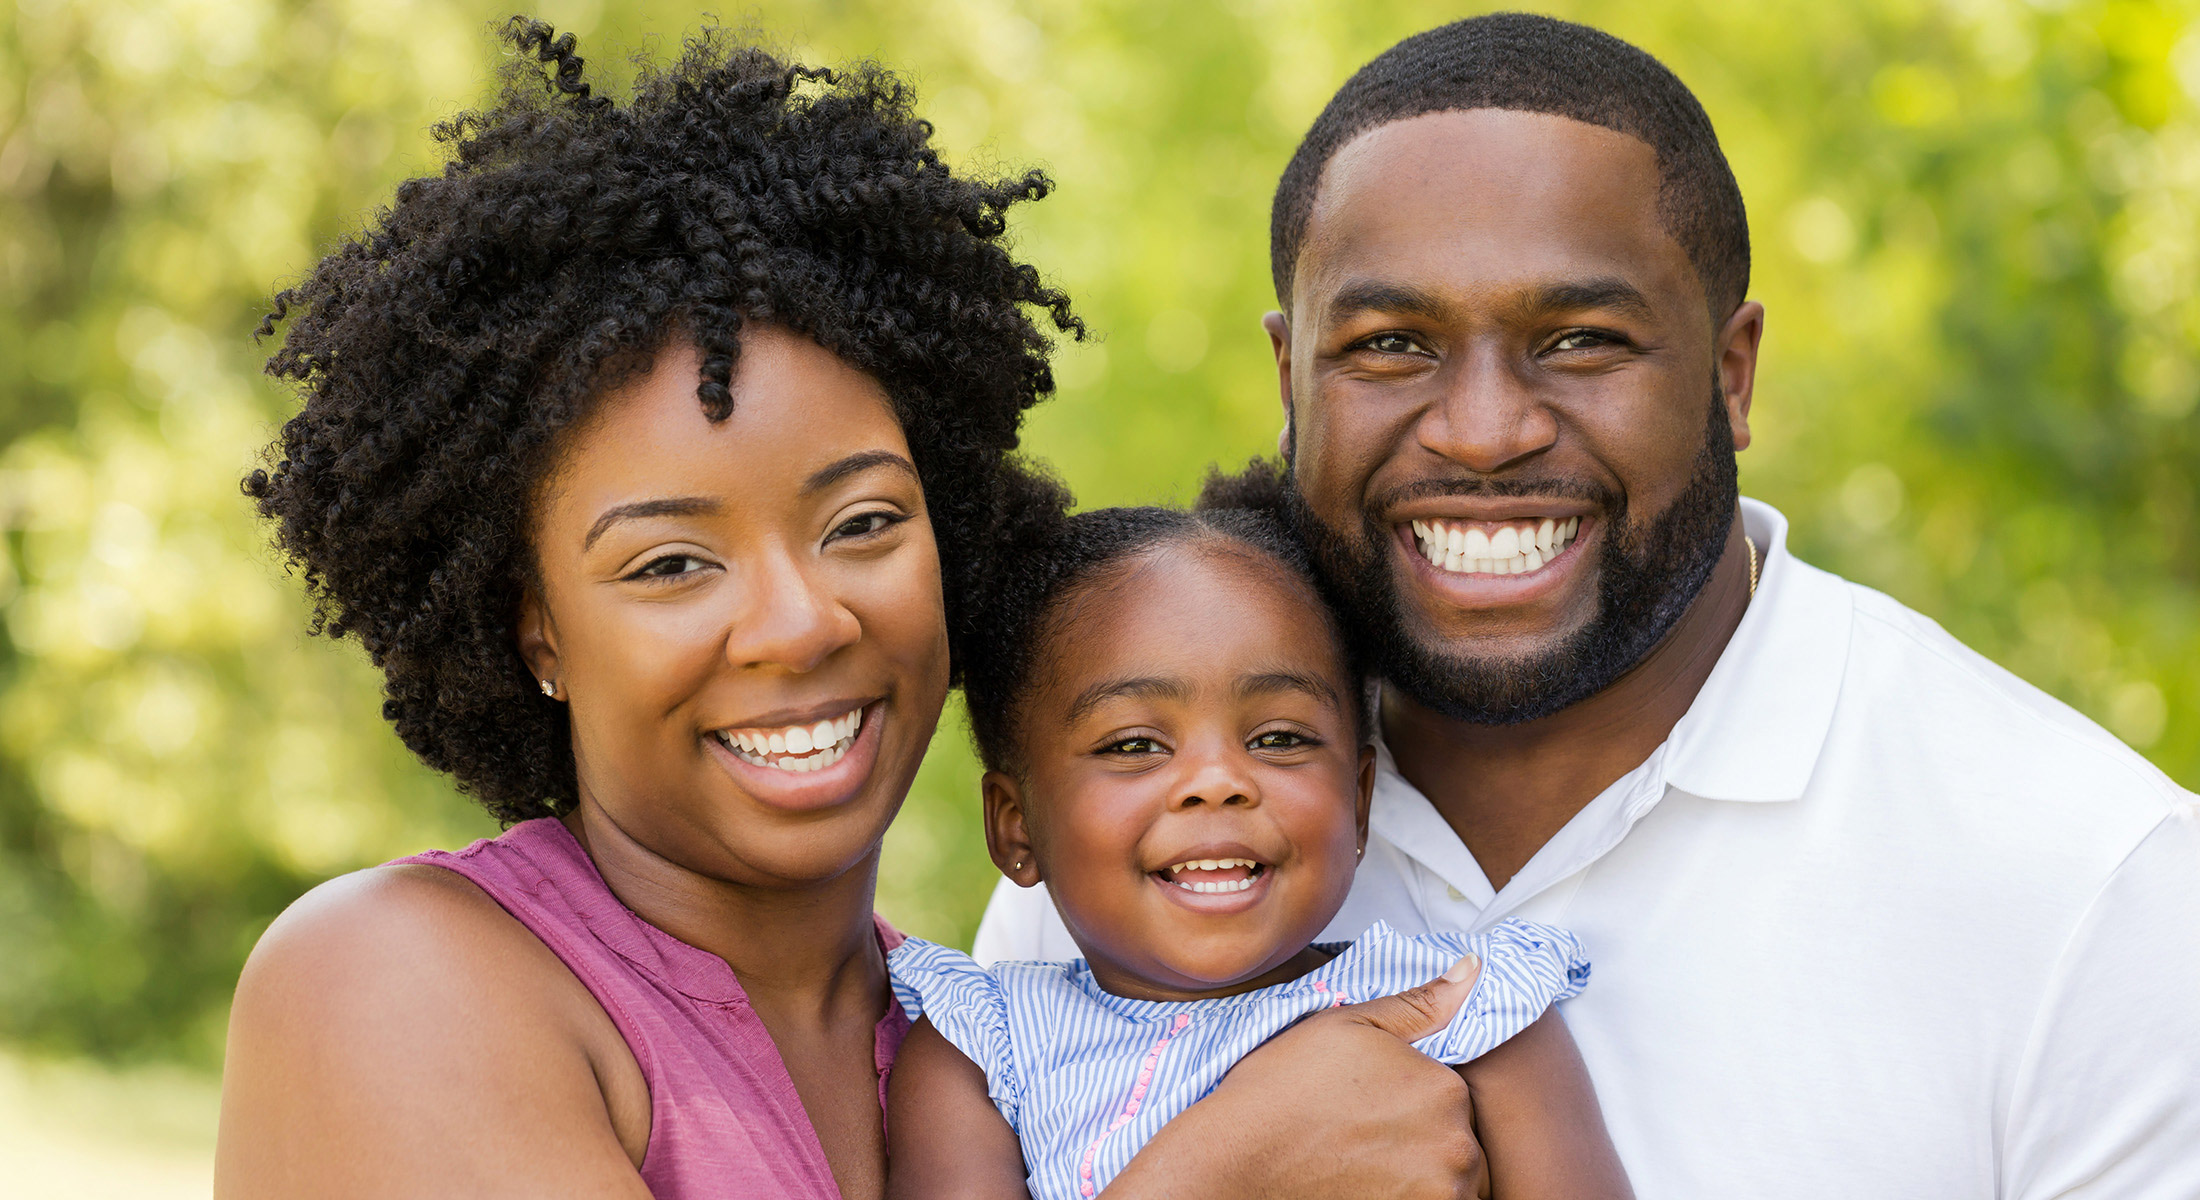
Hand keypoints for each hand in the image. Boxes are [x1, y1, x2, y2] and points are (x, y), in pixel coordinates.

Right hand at [1105, 955, 1489, 1199]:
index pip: (1455, 1095)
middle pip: (1458, 1141)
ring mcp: (1438, 1194)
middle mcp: (1454, 1146)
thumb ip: (1419, 1004)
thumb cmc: (1280, 1094)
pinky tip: (1362, 1184)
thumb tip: (1471, 971)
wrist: (1236, 1160)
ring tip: (1361, 1162)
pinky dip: (1404, 1194)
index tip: (1375, 1102)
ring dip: (1419, 1173)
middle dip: (1422, 1137)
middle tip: (1362, 1133)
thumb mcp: (1347, 1025)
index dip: (1414, 1097)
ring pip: (1449, 1180)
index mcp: (1444, 1089)